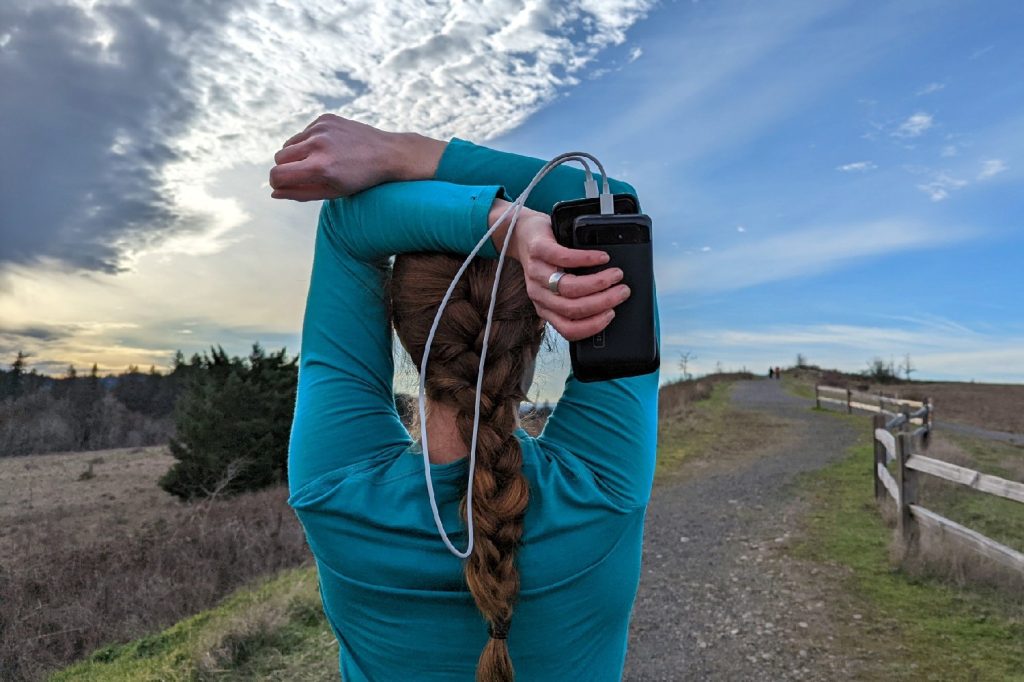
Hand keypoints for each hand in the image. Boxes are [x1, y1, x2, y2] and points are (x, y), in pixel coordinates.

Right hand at [268, 114, 444, 200]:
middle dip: (286, 168)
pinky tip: (330, 148)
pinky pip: (304, 132)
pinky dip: (310, 142)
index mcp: (320, 167)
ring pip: (289, 143)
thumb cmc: (360, 179)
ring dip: (297, 154)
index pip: (278, 174)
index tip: (283, 185)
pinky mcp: (325, 118)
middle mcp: (318, 144)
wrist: (387, 154)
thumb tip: (274, 192)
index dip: (276, 182)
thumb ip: (300, 193)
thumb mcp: (332, 192)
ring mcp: (321, 128)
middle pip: (279, 157)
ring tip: (319, 162)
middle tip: (304, 174)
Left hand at [494, 202, 630, 341]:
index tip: (611, 314)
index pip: (568, 329)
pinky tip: (602, 258)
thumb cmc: (547, 262)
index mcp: (546, 308)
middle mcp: (539, 295)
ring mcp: (536, 273)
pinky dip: (587, 259)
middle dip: (603, 302)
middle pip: (572, 308)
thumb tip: (610, 303)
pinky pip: (564, 258)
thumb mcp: (558, 286)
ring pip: (569, 287)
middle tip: (622, 291)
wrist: (522, 234)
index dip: (593, 325)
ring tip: (616, 275)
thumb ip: (577, 298)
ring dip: (599, 282)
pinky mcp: (538, 250)